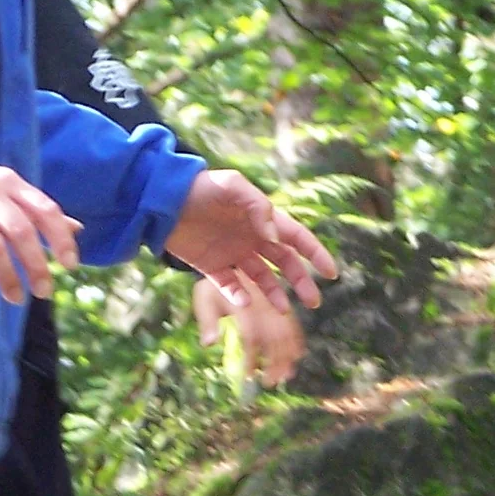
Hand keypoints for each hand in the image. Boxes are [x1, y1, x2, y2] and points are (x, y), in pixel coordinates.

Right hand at [0, 160, 81, 300]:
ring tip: (15, 297)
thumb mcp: (5, 191)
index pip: (44, 209)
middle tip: (44, 292)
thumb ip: (36, 209)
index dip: (60, 238)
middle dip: (36, 265)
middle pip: (20, 230)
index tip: (69, 266)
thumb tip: (77, 228)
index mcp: (9, 182)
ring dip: (7, 276)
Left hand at [165, 169, 338, 313]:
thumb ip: (259, 207)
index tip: (330, 274)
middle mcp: (252, 238)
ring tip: (283, 309)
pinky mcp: (212, 267)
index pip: (297, 239)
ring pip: (262, 279)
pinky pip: (230, 286)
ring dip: (274, 294)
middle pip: (285, 263)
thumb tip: (275, 238)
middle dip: (301, 282)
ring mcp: (233, 254)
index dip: (316, 255)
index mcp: (263, 219)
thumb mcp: (233, 186)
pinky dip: (238, 296)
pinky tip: (243, 302)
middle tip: (314, 302)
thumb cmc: (202, 187)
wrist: (164, 199)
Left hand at [193, 276, 305, 385]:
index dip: (251, 357)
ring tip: (284, 376)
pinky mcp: (280, 301)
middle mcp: (263, 300)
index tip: (247, 375)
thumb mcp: (204, 299)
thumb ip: (207, 321)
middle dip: (275, 361)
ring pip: (287, 329)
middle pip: (275, 335)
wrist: (228, 260)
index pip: (252, 334)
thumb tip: (209, 344)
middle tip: (269, 382)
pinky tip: (296, 357)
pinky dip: (296, 339)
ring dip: (288, 355)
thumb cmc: (213, 286)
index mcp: (244, 300)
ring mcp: (274, 300)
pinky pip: (293, 321)